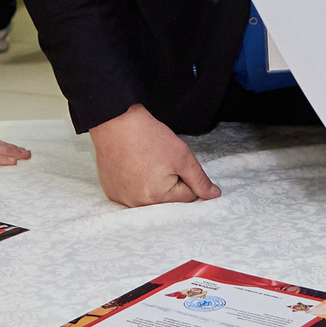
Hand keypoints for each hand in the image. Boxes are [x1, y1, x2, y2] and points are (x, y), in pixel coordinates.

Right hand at [88, 103, 219, 205]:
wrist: (115, 122)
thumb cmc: (149, 136)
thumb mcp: (182, 156)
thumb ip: (200, 179)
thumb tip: (214, 195)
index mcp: (156, 198)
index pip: (187, 196)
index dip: (185, 175)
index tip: (173, 160)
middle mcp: (137, 204)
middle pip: (168, 200)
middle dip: (169, 182)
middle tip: (158, 159)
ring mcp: (121, 198)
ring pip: (150, 197)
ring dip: (152, 183)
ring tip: (144, 161)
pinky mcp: (112, 191)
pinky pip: (133, 193)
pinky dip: (136, 182)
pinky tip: (132, 164)